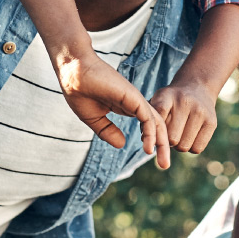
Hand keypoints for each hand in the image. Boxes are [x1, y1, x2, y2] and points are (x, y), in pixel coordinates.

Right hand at [55, 52, 170, 169]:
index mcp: (126, 107)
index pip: (146, 125)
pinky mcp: (133, 98)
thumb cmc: (80, 92)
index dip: (151, 140)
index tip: (152, 156)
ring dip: (162, 143)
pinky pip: (147, 118)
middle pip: (155, 126)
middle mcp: (134, 104)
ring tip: (163, 163)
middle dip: (162, 146)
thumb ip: (108, 131)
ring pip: (156, 123)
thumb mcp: (94, 119)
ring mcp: (135, 100)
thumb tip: (123, 145)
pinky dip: (151, 133)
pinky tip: (150, 147)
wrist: (73, 72)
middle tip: (164, 165)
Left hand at [150, 80, 217, 153]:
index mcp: (166, 96)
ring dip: (179, 146)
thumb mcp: (158, 102)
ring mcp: (200, 112)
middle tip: (168, 134)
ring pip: (184, 146)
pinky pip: (197, 149)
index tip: (151, 139)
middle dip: (168, 141)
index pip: (158, 117)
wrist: (197, 87)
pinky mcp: (212, 122)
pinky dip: (191, 147)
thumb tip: (146, 142)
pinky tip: (190, 137)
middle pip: (172, 139)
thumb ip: (148, 120)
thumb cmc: (171, 101)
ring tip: (179, 135)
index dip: (153, 132)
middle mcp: (185, 102)